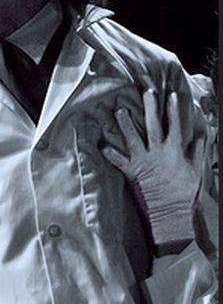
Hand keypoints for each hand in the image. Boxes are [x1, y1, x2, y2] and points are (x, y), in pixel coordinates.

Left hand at [101, 89, 203, 245]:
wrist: (170, 211)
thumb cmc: (184, 193)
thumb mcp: (196, 170)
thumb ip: (198, 152)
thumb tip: (202, 136)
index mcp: (175, 150)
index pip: (175, 125)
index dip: (173, 109)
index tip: (171, 95)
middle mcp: (158, 152)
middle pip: (153, 125)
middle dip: (150, 107)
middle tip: (146, 91)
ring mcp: (144, 160)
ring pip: (133, 138)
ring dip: (125, 124)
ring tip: (119, 110)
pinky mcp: (133, 171)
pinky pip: (119, 161)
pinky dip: (110, 154)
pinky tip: (102, 145)